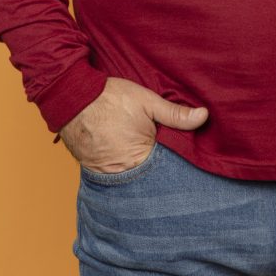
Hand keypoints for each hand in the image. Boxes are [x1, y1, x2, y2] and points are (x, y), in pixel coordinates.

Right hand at [58, 77, 208, 172]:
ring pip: (134, 177)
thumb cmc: (109, 98)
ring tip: (151, 158)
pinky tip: (130, 156)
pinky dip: (125, 167)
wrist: (70, 97)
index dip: (179, 164)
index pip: (169, 170)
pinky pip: (117, 174)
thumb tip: (204, 116)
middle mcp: (124, 174)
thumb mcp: (147, 101)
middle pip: (152, 177)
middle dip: (162, 171)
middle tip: (173, 161)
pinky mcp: (96, 171)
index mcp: (141, 159)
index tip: (190, 160)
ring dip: (143, 170)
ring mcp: (108, 175)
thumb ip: (175, 113)